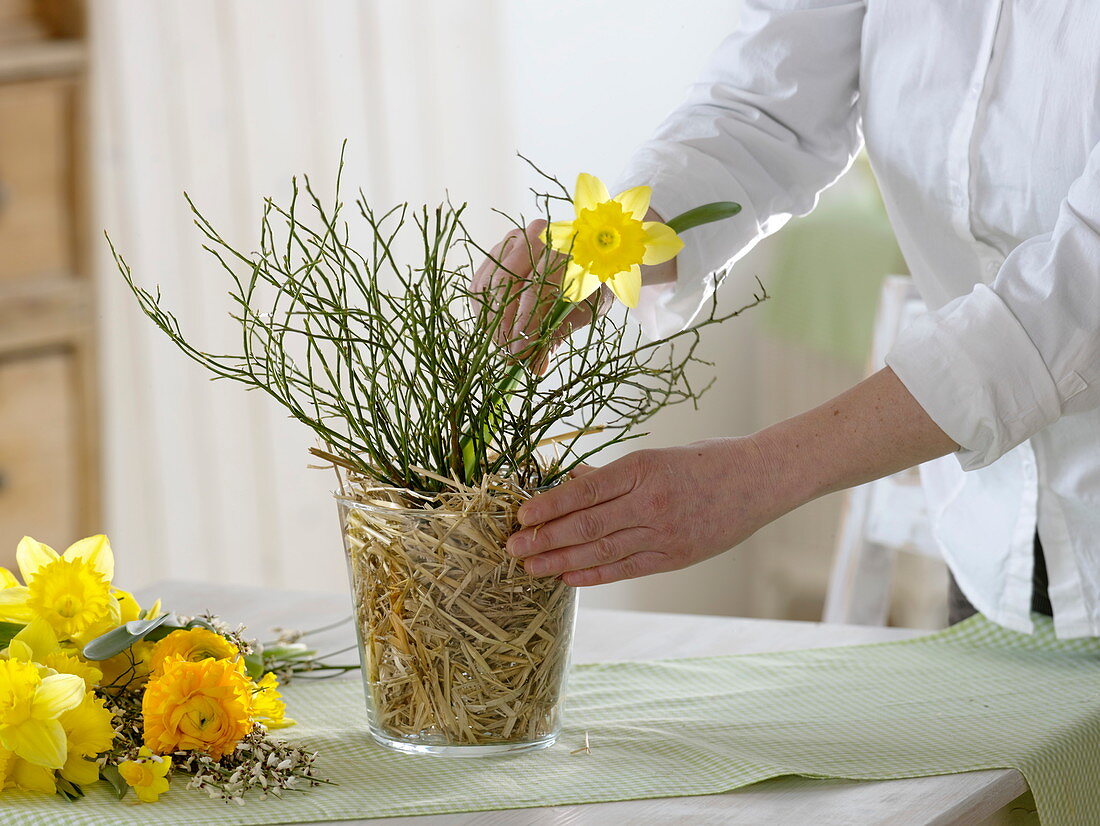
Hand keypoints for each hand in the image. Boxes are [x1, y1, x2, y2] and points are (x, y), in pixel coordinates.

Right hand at [470, 219, 608, 370]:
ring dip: (490, 319)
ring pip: (489, 282)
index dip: (525, 323)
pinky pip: (479, 282)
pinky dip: (481, 309)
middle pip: (506, 282)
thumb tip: (536, 368)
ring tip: (500, 345)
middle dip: (502, 322)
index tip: (519, 353)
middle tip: (505, 353)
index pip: (536, 288)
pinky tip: (492, 329)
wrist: (589, 259)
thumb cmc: (589, 286)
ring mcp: (513, 241)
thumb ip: (558, 334)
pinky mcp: (497, 251)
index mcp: (565, 248)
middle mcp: (536, 236)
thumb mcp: (584, 310)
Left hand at [507, 438, 786, 585]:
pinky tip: (567, 577)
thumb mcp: (657, 456)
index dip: (549, 506)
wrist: (760, 480)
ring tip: (530, 567)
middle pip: (586, 526)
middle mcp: (651, 503)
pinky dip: (593, 574)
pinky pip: (625, 569)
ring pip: (601, 552)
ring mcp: (664, 534)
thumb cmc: (706, 460)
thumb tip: (571, 480)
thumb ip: (614, 473)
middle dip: (544, 538)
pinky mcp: (675, 557)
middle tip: (511, 548)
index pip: (584, 491)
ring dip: (560, 561)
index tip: (521, 516)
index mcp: (643, 468)